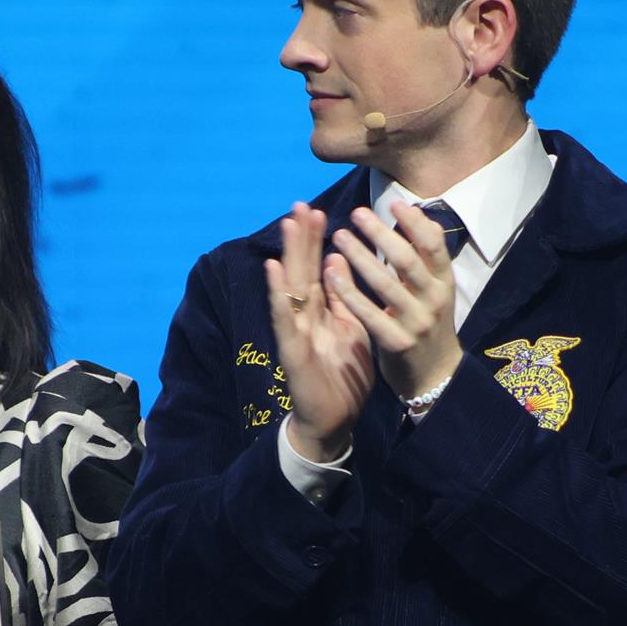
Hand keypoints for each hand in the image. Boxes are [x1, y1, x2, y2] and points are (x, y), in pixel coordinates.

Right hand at [265, 204, 373, 461]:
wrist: (334, 421)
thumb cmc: (344, 377)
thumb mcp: (352, 331)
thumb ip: (345, 300)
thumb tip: (340, 263)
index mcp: (322, 312)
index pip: (317, 270)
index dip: (316, 242)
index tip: (316, 211)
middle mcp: (304, 317)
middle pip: (301, 271)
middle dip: (301, 239)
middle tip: (299, 205)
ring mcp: (295, 331)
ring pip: (290, 288)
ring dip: (288, 255)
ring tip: (287, 225)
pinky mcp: (292, 350)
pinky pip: (284, 318)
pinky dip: (278, 293)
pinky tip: (274, 271)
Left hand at [328, 200, 461, 404]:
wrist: (434, 375)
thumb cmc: (428, 323)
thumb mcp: (435, 290)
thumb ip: (424, 257)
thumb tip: (414, 215)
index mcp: (445, 282)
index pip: (435, 245)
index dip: (415, 223)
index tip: (393, 204)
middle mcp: (434, 300)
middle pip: (407, 260)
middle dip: (381, 234)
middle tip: (357, 213)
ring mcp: (416, 322)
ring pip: (386, 284)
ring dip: (361, 257)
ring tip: (340, 236)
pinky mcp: (397, 342)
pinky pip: (369, 313)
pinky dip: (350, 292)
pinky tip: (331, 274)